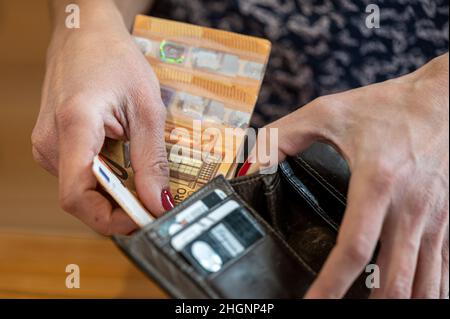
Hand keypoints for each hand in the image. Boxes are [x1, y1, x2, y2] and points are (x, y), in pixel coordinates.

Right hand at [32, 1, 172, 234]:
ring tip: (145, 175)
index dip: (111, 219)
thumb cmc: (114, 60)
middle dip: (120, 208)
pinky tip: (127, 163)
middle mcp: (51, 142)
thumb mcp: (147, 108)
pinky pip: (81, 175)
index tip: (144, 219)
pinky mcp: (56, 145)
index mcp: (74, 127)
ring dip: (115, 192)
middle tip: (155, 201)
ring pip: (83, 190)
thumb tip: (158, 202)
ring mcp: (49, 145)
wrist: (85, 34)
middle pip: (82, 199)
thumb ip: (152, 159)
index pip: (78, 197)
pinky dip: (107, 179)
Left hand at [250, 53, 448, 297]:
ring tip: (375, 314)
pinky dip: (430, 292)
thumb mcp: (327, 111)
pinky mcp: (447, 219)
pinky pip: (444, 268)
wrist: (443, 98)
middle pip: (396, 280)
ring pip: (425, 283)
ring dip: (402, 304)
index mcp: (376, 183)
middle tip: (341, 317)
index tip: (311, 304)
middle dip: (372, 308)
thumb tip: (254, 162)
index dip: (331, 284)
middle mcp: (409, 208)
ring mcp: (433, 218)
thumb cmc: (387, 106)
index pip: (354, 248)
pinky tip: (415, 299)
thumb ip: (284, 135)